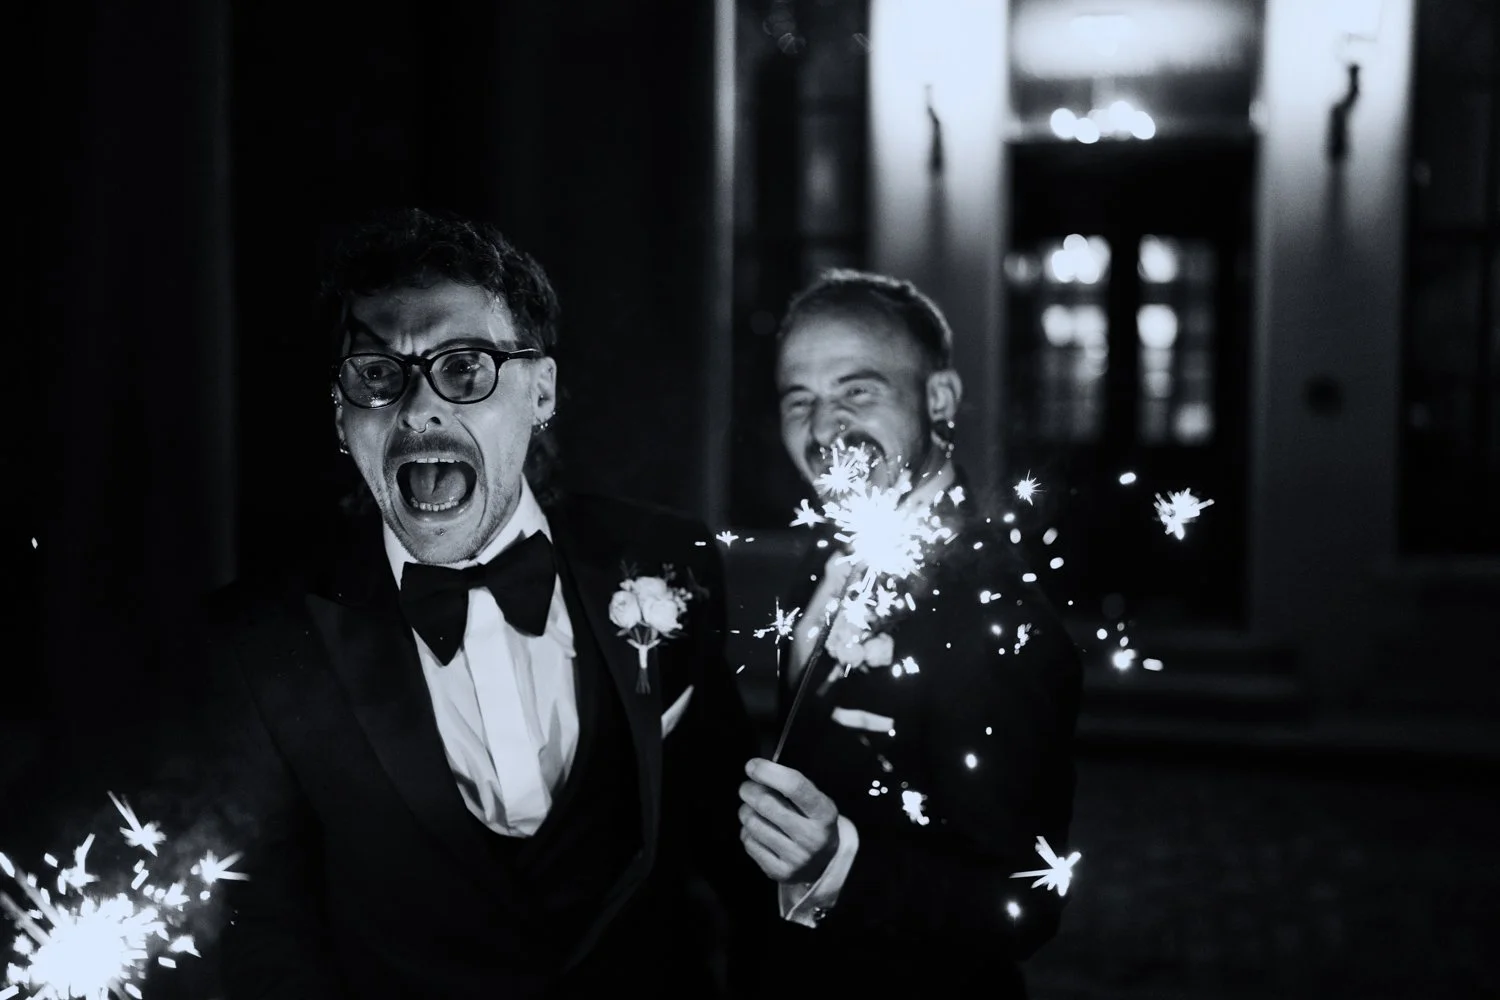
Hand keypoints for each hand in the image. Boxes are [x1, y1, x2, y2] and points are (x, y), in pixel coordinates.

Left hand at [738, 758, 839, 883]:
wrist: (823, 863)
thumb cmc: (812, 822)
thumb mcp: (814, 802)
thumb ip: (790, 786)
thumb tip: (756, 770)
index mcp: (824, 813)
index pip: (795, 786)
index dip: (768, 772)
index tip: (752, 766)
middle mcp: (812, 837)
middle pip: (767, 804)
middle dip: (749, 790)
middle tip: (747, 788)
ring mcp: (796, 858)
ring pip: (753, 823)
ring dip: (745, 811)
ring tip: (752, 809)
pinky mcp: (780, 872)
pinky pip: (749, 843)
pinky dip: (747, 831)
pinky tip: (756, 830)